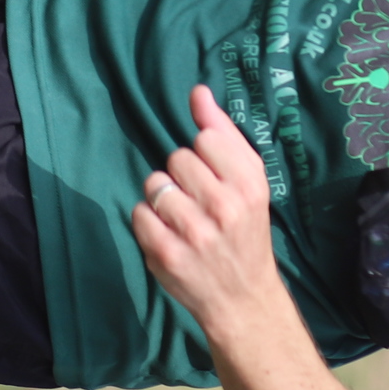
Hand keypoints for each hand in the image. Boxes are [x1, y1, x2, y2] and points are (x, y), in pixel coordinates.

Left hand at [129, 87, 290, 335]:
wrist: (243, 298)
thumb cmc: (245, 231)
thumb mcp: (249, 181)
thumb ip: (224, 134)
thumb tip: (198, 92)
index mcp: (248, 185)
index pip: (205, 139)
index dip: (205, 157)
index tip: (214, 179)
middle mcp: (224, 207)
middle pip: (177, 158)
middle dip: (182, 177)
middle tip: (199, 203)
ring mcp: (194, 233)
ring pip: (154, 184)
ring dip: (162, 198)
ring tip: (182, 219)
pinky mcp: (166, 255)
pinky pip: (139, 214)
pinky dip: (148, 222)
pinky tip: (168, 235)